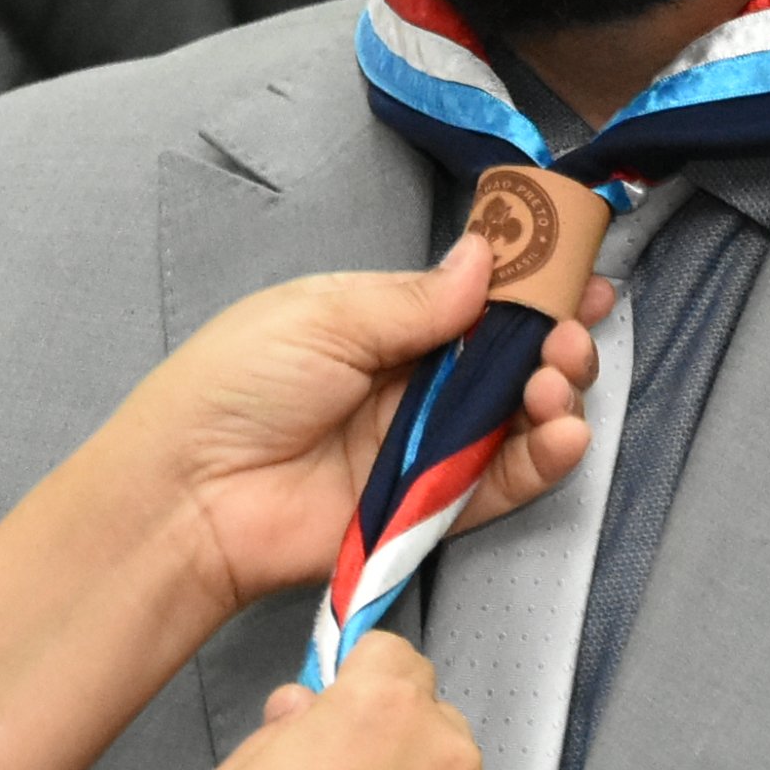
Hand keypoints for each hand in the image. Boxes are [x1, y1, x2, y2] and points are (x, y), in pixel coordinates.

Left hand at [102, 240, 613, 615]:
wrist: (189, 491)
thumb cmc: (236, 386)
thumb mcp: (324, 316)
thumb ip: (414, 299)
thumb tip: (486, 260)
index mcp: (385, 325)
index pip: (476, 300)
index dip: (530, 285)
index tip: (579, 269)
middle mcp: (414, 384)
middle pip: (511, 358)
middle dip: (555, 338)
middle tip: (570, 333)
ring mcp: (428, 448)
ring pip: (520, 418)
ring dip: (557, 393)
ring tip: (556, 381)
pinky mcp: (433, 509)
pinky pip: (504, 483)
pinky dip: (545, 459)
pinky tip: (567, 432)